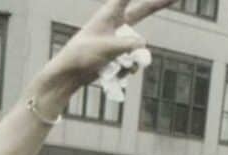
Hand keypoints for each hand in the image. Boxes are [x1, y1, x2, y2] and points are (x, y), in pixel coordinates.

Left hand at [37, 0, 174, 94]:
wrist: (69, 74)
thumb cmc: (82, 55)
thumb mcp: (108, 48)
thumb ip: (129, 44)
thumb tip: (144, 43)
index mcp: (110, 14)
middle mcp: (115, 23)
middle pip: (142, 10)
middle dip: (158, 4)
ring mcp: (118, 39)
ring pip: (138, 46)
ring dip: (133, 59)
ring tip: (116, 67)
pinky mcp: (117, 53)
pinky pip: (132, 59)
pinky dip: (128, 67)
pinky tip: (115, 74)